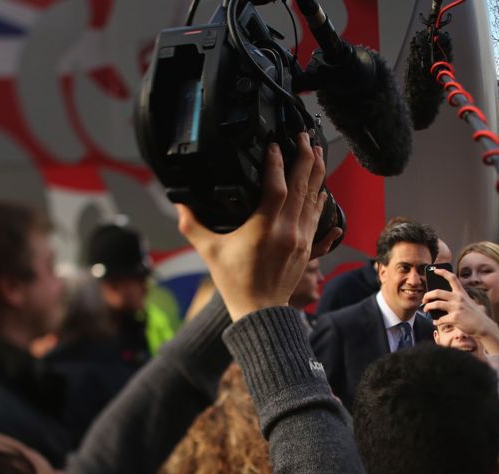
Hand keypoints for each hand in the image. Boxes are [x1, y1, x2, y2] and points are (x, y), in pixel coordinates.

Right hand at [177, 133, 342, 320]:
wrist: (261, 312)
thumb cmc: (235, 283)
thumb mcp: (209, 252)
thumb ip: (192, 225)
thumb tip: (177, 203)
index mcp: (263, 230)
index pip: (276, 188)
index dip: (277, 164)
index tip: (274, 145)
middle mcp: (287, 232)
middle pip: (302, 187)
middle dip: (304, 158)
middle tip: (303, 136)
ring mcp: (300, 239)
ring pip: (313, 199)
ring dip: (316, 173)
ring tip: (316, 150)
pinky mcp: (307, 247)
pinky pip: (317, 216)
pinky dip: (319, 198)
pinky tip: (321, 186)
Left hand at [422, 269, 498, 353]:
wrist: (483, 326)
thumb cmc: (474, 315)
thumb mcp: (467, 303)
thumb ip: (456, 300)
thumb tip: (439, 301)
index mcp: (461, 293)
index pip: (452, 278)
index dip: (442, 272)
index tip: (434, 270)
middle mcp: (458, 298)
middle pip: (437, 292)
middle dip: (427, 295)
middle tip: (424, 299)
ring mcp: (456, 308)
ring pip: (436, 304)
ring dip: (428, 307)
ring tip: (425, 309)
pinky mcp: (455, 318)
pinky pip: (440, 319)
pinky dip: (436, 321)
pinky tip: (435, 322)